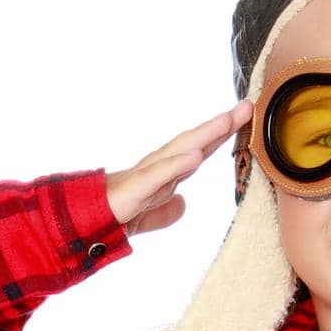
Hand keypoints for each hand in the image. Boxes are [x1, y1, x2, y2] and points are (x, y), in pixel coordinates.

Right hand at [105, 98, 253, 237]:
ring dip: (204, 135)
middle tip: (246, 107)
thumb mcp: (148, 216)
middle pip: (194, 142)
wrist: (84, 223)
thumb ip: (165, 211)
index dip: (221, 135)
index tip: (244, 118)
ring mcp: (147, 175)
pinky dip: (176, 165)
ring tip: (227, 121)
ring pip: (179, 150)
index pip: (198, 150)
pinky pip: (158, 175)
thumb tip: (182, 203)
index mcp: (164, 174)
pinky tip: (195, 156)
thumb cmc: (114, 213)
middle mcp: (158, 168)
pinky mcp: (134, 189)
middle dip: (220, 125)